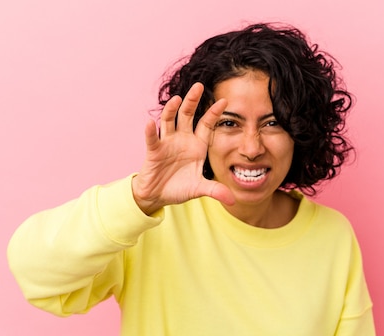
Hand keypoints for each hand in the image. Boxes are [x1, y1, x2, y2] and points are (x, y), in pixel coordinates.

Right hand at [132, 83, 233, 214]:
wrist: (158, 196)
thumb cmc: (178, 188)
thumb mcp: (199, 189)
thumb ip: (216, 191)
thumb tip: (233, 201)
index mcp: (197, 145)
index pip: (207, 124)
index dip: (214, 113)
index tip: (225, 100)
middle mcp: (182, 139)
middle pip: (187, 115)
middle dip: (193, 101)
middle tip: (199, 86)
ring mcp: (167, 143)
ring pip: (169, 120)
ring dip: (172, 110)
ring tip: (177, 99)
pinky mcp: (154, 151)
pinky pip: (152, 138)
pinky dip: (150, 131)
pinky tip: (149, 123)